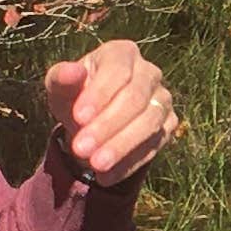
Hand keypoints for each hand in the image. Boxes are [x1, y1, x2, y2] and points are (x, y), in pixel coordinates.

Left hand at [43, 38, 181, 186]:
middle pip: (136, 99)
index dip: (100, 94)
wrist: (93, 120)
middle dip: (107, 126)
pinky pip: (154, 146)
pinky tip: (106, 176)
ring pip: (149, 123)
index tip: (78, 117)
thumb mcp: (60, 88)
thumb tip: (73, 71)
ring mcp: (163, 99)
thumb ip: (62, 79)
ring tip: (95, 165)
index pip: (118, 70)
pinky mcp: (169, 126)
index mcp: (123, 53)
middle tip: (80, 149)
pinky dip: (129, 163)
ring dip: (121, 146)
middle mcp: (149, 73)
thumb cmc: (76, 96)